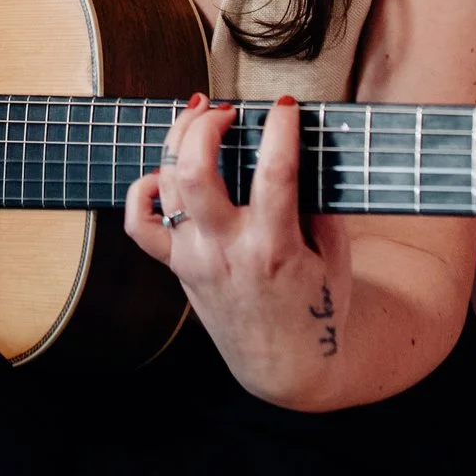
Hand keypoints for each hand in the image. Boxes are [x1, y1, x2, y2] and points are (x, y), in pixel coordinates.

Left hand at [124, 94, 353, 407]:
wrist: (286, 368)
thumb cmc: (317, 311)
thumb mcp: (335, 258)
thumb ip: (320, 206)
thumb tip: (302, 150)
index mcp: (274, 249)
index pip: (274, 173)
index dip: (281, 129)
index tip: (287, 107)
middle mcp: (226, 251)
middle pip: (197, 171)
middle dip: (207, 124)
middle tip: (227, 109)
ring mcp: (194, 259)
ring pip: (167, 185)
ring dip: (180, 140)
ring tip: (199, 116)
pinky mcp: (177, 267)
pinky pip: (140, 224)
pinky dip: (145, 190)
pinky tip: (166, 171)